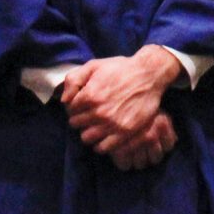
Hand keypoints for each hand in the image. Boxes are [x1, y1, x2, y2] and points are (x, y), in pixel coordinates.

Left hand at [63, 46, 184, 163]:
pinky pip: (103, 147)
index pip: (70, 110)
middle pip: (76, 125)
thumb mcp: (94, 65)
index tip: (82, 106)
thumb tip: (64, 101)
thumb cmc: (121, 68)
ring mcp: (112, 123)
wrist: (149, 74)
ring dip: (88, 132)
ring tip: (96, 126)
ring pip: (87, 138)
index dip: (75, 107)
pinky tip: (104, 136)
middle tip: (89, 115)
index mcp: (89, 95)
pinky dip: (100, 144)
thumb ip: (73, 80)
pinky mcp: (125, 132)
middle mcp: (99, 112)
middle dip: (80, 119)